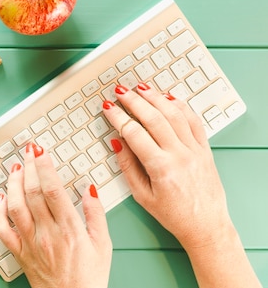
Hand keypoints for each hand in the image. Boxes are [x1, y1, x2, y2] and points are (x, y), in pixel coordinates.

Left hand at [0, 142, 111, 287]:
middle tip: (28, 151)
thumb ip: (96, 214)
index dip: (45, 167)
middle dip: (29, 167)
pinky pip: (3, 230)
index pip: (53, 190)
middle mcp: (47, 234)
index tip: (42, 152)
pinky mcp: (20, 253)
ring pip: (15, 206)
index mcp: (70, 229)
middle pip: (32, 192)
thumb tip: (89, 189)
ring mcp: (30, 243)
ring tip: (16, 168)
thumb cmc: (89, 278)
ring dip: (13, 183)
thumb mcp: (104, 245)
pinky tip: (1, 198)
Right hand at [101, 83, 230, 248]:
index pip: (134, 133)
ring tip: (141, 89)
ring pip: (174, 114)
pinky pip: (194, 120)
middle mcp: (180, 155)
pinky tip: (168, 98)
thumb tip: (117, 142)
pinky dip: (181, 106)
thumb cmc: (174, 215)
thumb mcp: (141, 195)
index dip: (118, 117)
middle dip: (134, 101)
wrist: (206, 225)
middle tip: (120, 91)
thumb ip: (127, 166)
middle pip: (154, 118)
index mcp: (161, 168)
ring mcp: (195, 150)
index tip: (108, 107)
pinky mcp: (205, 149)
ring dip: (155, 98)